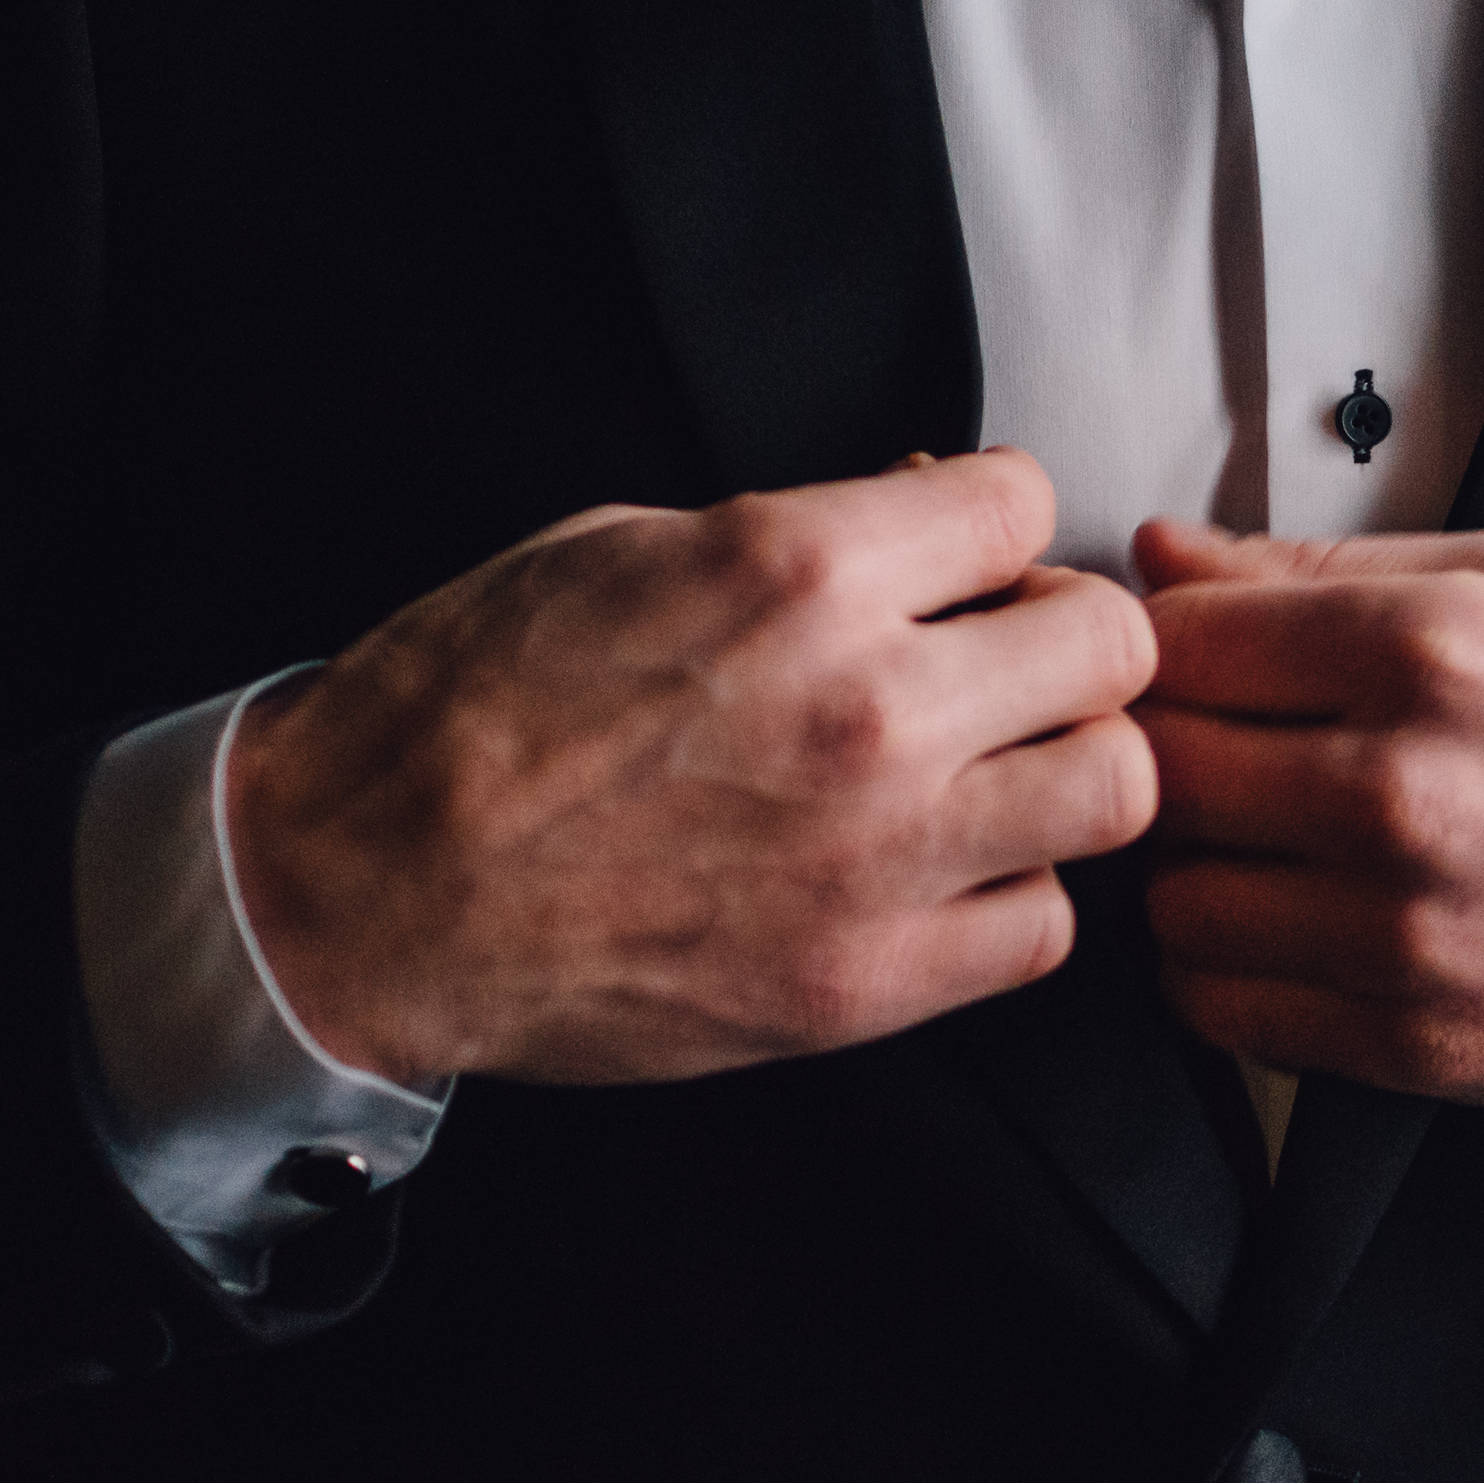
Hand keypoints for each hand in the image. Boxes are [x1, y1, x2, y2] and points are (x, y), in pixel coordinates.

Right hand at [227, 449, 1157, 1085]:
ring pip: (1118, 787)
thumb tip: (924, 515)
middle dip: (1060, 635)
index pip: (1027, 499)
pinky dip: (1013, 895)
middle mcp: (868, 707)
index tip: (959, 557)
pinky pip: (1045, 928)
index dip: (992, 523)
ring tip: (995, 769)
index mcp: (801, 569)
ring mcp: (879, 855)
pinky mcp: (865, 983)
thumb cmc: (471, 705)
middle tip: (1001, 660)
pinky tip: (944, 872)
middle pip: (1111, 642)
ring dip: (1068, 766)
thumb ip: (800, 530)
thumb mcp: (623, 542)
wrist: (365, 889)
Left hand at [1134, 519, 1483, 1112]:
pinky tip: (1292, 927)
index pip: (1184, 641)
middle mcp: (1404, 789)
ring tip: (1265, 846)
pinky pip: (1226, 1010)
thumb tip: (1171, 557)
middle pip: (1158, 770)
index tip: (1187, 660)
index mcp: (1433, 649)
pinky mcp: (1416, 1042)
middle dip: (1167, 753)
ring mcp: (1406, 928)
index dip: (1165, 646)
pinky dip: (1229, 970)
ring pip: (1173, 902)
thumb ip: (1336, 567)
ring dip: (1195, 871)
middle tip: (1221, 750)